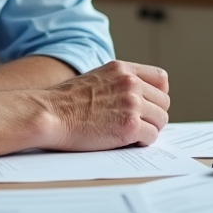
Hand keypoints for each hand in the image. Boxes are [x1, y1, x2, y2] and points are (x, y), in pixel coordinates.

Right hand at [40, 60, 169, 150]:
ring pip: (161, 120)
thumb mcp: (96, 78)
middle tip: (137, 124)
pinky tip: (125, 141)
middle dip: (153, 115)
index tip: (148, 106)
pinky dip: (142, 142)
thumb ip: (118, 83)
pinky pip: (152, 137)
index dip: (157, 95)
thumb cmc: (65, 102)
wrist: (49, 114)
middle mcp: (130, 83)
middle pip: (164, 102)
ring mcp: (132, 104)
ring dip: (149, 129)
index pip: (160, 78)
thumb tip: (138, 99)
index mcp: (122, 69)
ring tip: (130, 133)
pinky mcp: (129, 126)